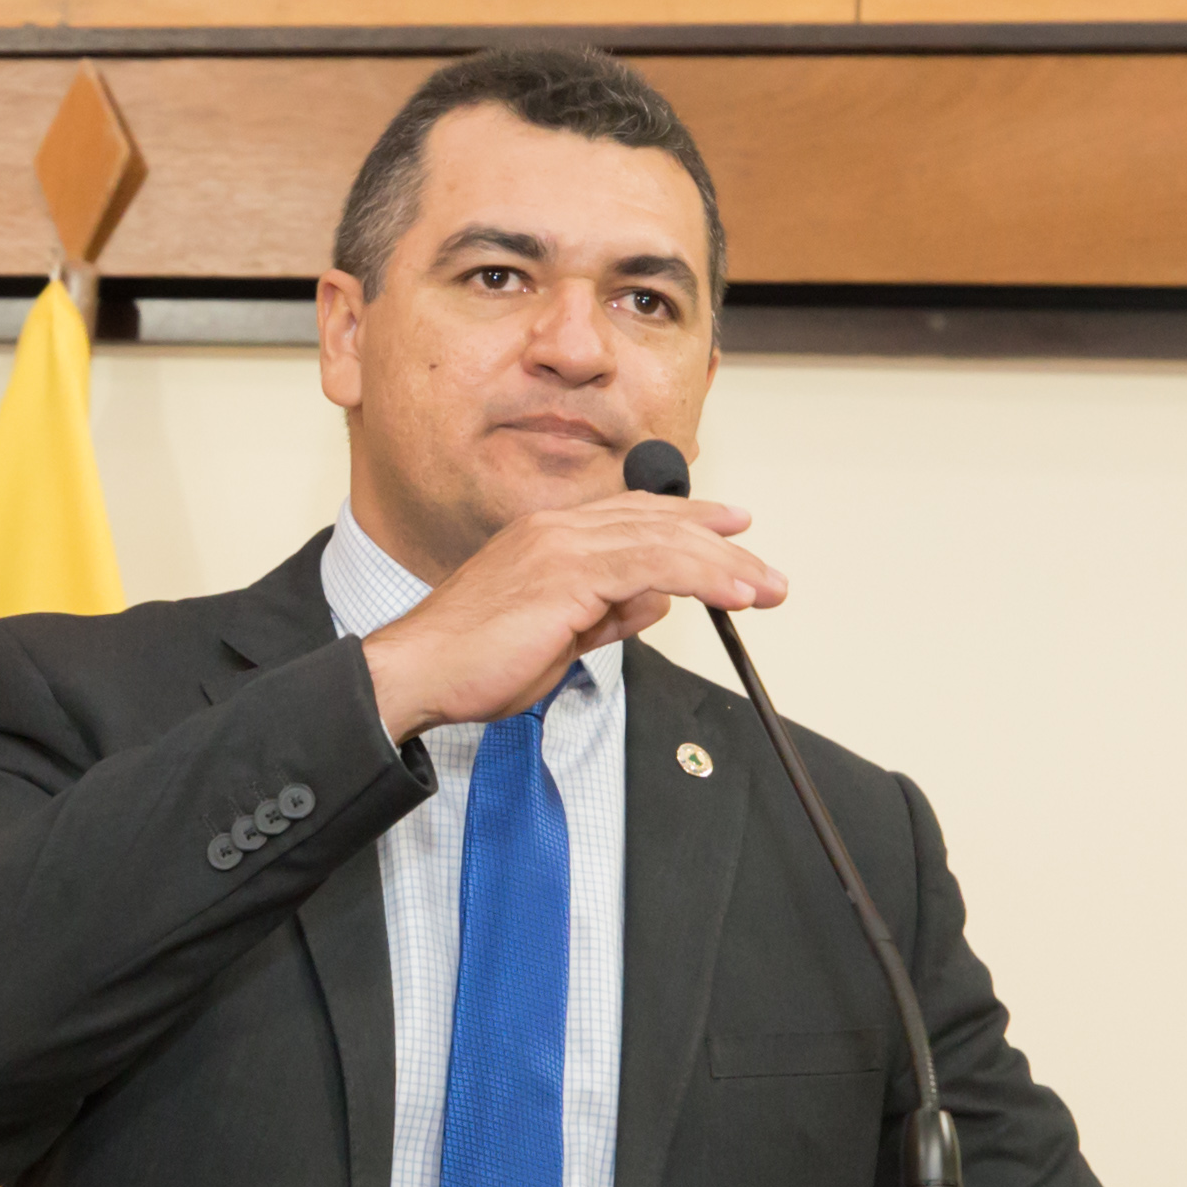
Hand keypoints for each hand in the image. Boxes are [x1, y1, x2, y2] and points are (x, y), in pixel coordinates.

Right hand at [359, 491, 782, 739]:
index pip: (634, 515)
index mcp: (549, 537)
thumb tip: (655, 601)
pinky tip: (733, 594)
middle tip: (766, 570)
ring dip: (725, 564)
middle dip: (721, 544)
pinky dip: (702, 576)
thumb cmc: (474, 662)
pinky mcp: (568, 573)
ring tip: (766, 588)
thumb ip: (607, 614)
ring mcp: (562, 546)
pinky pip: (653, 565)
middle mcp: (558, 529)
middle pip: (658, 521)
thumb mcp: (557, 637)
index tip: (731, 526)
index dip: (689, 518)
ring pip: (664, 539)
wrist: (420, 671)